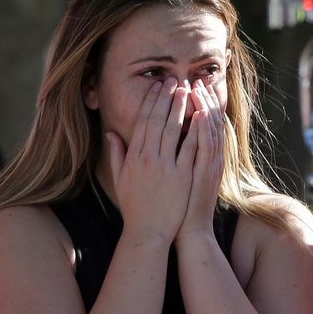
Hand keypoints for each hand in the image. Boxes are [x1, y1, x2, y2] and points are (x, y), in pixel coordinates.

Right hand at [105, 78, 194, 244]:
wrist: (148, 232)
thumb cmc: (135, 207)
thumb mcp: (120, 179)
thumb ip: (116, 154)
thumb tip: (111, 133)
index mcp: (134, 156)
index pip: (143, 122)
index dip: (151, 102)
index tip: (158, 87)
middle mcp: (148, 158)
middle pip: (158, 120)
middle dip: (166, 98)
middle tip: (174, 80)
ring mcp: (166, 167)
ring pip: (174, 130)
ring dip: (181, 107)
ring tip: (188, 90)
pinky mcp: (182, 176)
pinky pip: (190, 148)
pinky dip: (195, 130)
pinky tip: (201, 115)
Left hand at [175, 81, 225, 241]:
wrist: (189, 230)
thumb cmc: (179, 206)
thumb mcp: (177, 177)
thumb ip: (172, 157)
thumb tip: (159, 141)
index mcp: (202, 157)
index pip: (201, 124)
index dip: (198, 104)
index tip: (189, 85)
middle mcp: (210, 158)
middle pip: (208, 122)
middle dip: (202, 99)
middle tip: (196, 79)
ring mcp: (210, 165)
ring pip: (209, 130)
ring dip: (204, 107)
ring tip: (198, 87)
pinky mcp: (206, 174)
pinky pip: (206, 148)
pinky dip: (203, 130)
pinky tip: (199, 113)